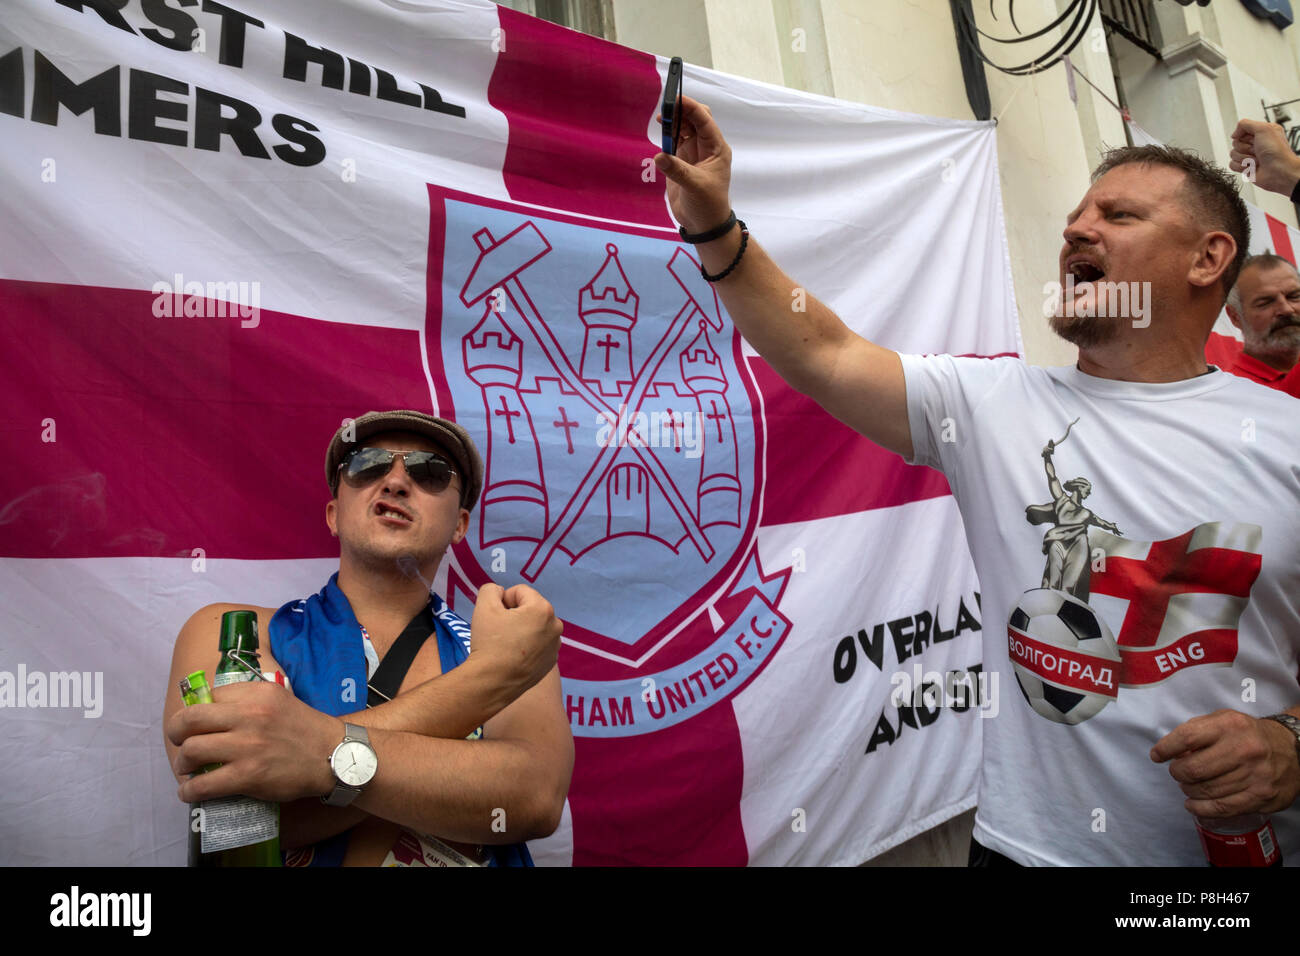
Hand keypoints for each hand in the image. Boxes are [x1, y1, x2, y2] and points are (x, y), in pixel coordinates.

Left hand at [167, 681, 341, 802]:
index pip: (210, 696)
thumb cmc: (304, 728)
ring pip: (191, 751)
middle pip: (189, 720)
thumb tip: (211, 709)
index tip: (195, 724)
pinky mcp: (248, 775)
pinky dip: (189, 790)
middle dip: (175, 733)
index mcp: (257, 693)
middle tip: (179, 742)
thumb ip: (247, 700)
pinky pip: (204, 784)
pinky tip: (190, 792)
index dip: (197, 711)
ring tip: (187, 769)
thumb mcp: (278, 699)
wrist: (333, 755)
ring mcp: (248, 746)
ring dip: (181, 763)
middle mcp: (250, 715)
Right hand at [469, 583, 561, 695]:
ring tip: (506, 644)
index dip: (503, 600)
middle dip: (514, 614)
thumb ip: (491, 590)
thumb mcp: (484, 606)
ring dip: (522, 629)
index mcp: (543, 609)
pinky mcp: (551, 662)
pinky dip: (528, 646)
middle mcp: (555, 626)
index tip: (494, 616)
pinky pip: (539, 644)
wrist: (492, 682)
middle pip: (530, 608)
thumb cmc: (489, 642)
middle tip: (498, 630)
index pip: (520, 591)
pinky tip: (513, 656)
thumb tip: (500, 592)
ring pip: (535, 627)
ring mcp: (555, 646)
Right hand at [653, 95, 733, 234]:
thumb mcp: (694, 186)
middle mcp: (706, 147)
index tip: (675, 98)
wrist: (704, 224)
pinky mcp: (681, 161)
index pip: (704, 120)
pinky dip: (667, 134)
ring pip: (683, 128)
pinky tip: (661, 132)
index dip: (691, 107)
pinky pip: (674, 141)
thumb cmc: (707, 205)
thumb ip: (677, 170)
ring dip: (673, 122)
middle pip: (694, 119)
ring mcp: (693, 153)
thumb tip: (660, 156)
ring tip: (662, 120)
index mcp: (716, 149)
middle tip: (665, 108)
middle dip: (681, 111)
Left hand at [1150, 709, 1299, 816]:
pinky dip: (1200, 809)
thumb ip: (1197, 730)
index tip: (1157, 755)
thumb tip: (1170, 750)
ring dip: (1188, 790)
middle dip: (1177, 773)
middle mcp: (1244, 749)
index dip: (1166, 748)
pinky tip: (1192, 804)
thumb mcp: (1223, 720)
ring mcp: (1254, 775)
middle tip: (1177, 772)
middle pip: (1193, 769)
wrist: (1291, 749)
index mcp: (1230, 726)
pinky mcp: (1260, 797)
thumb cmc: (1247, 734)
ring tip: (1187, 785)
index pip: (1187, 738)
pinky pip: (1221, 808)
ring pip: (1205, 790)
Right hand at [1229, 119, 1299, 195]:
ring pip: (1233, 154)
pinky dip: (1241, 166)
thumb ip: (1245, 124)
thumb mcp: (1264, 129)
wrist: (1279, 171)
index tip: (1255, 139)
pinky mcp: (1245, 166)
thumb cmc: (1277, 152)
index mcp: (1261, 132)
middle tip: (1257, 150)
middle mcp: (1256, 144)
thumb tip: (1234, 134)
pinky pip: (1232, 164)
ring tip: (1257, 159)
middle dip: (1245, 148)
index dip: (1245, 136)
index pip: (1242, 131)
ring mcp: (1250, 156)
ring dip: (1244, 157)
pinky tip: (1251, 166)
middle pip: (1236, 143)